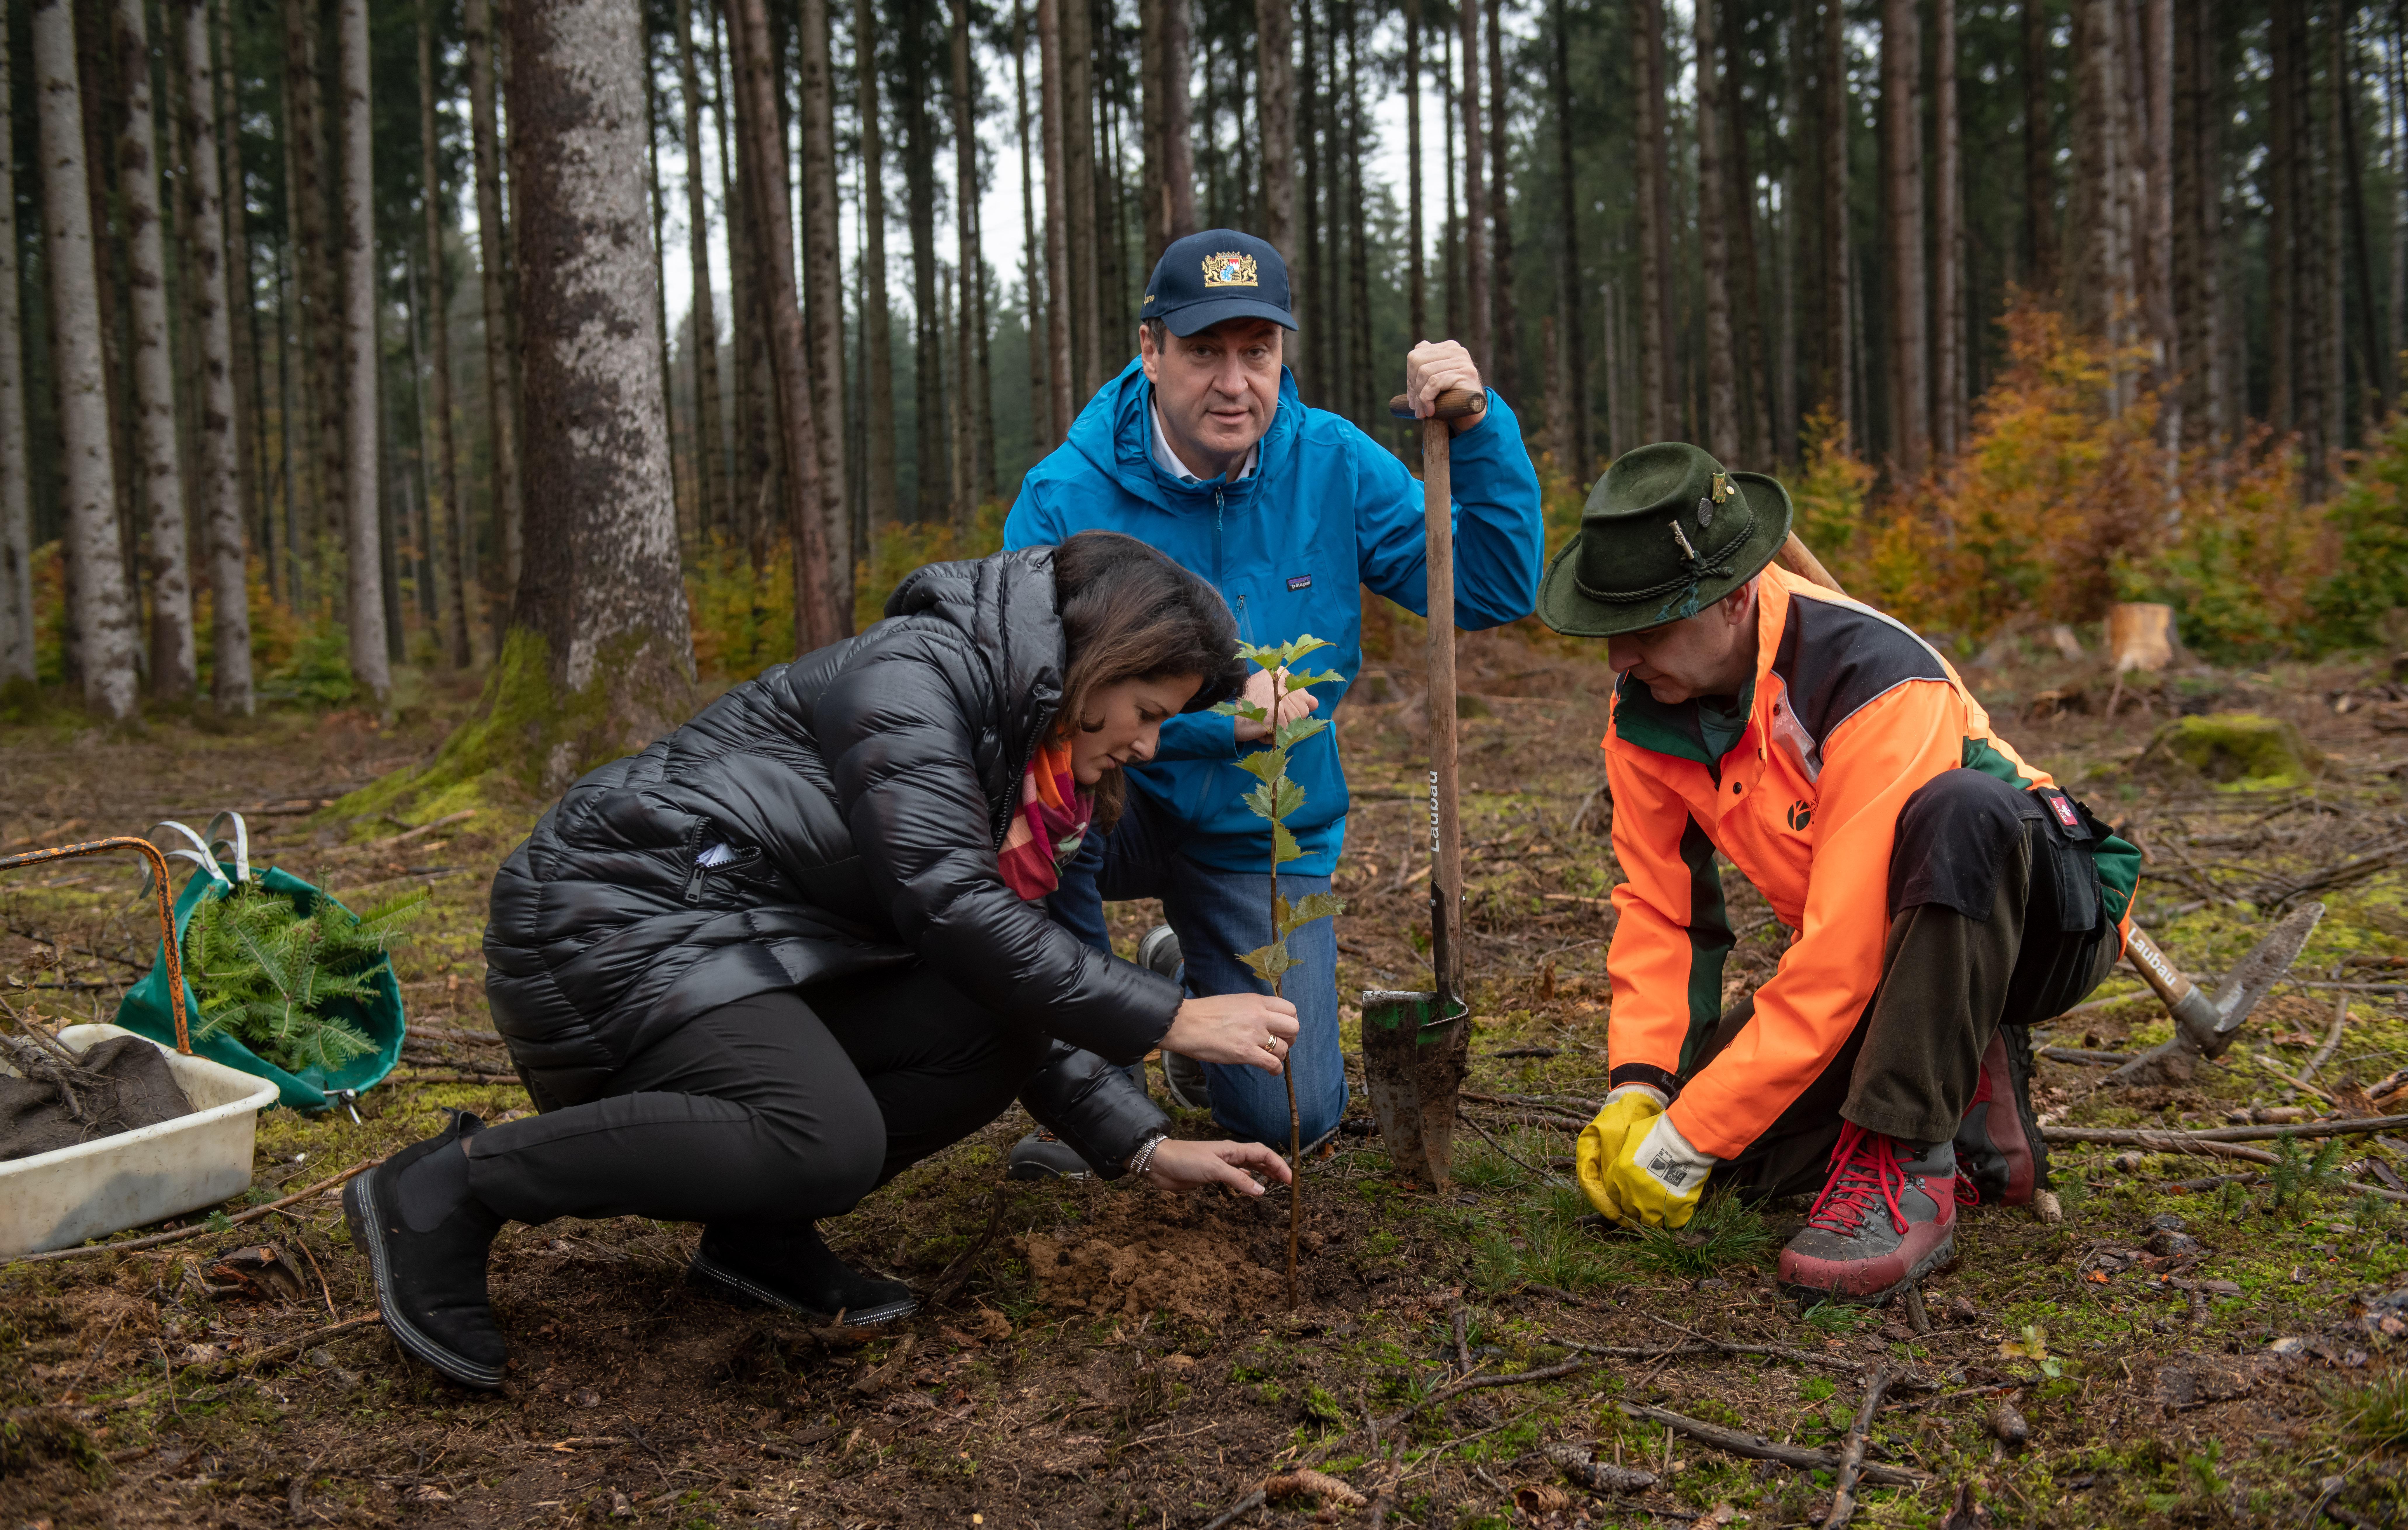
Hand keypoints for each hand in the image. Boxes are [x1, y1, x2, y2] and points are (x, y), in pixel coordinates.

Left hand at [1140, 1138, 1294, 1194]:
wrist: (1160, 1164)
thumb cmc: (1185, 1160)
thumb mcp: (1214, 1169)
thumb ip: (1237, 1180)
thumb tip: (1261, 1191)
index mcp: (1233, 1150)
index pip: (1263, 1153)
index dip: (1278, 1164)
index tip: (1290, 1178)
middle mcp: (1230, 1156)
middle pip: (1259, 1159)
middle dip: (1275, 1168)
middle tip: (1288, 1183)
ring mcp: (1222, 1165)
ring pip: (1249, 1168)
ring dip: (1264, 1174)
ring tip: (1276, 1183)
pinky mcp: (1213, 1175)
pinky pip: (1236, 1177)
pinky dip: (1248, 1181)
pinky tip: (1251, 1187)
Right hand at [1160, 992, 1299, 1072]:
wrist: (1184, 1023)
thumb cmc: (1204, 1013)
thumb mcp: (1234, 1002)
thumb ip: (1253, 1009)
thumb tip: (1264, 1020)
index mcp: (1256, 1001)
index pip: (1290, 1009)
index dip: (1289, 1021)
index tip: (1281, 1029)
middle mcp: (1259, 1016)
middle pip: (1293, 1027)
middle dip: (1290, 1038)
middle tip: (1279, 1044)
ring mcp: (1254, 1034)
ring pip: (1284, 1048)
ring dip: (1280, 1056)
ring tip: (1269, 1058)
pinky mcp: (1246, 1052)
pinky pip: (1273, 1063)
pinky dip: (1275, 1069)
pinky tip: (1269, 1070)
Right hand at [1232, 665, 1320, 743]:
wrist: (1227, 718)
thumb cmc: (1250, 707)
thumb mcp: (1273, 696)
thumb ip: (1296, 697)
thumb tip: (1316, 704)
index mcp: (1281, 672)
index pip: (1305, 698)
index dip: (1291, 709)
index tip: (1272, 707)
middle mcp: (1281, 681)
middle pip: (1303, 711)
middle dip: (1288, 720)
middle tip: (1266, 716)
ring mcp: (1279, 697)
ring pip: (1296, 723)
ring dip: (1280, 729)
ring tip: (1262, 722)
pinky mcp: (1275, 713)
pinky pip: (1286, 732)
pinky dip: (1273, 737)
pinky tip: (1260, 730)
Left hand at [1403, 340, 1484, 430]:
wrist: (1474, 413)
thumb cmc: (1452, 398)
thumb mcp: (1436, 380)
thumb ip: (1425, 366)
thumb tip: (1412, 357)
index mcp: (1447, 348)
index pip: (1416, 355)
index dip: (1409, 377)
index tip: (1412, 397)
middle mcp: (1456, 350)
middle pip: (1417, 360)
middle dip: (1412, 386)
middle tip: (1414, 406)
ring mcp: (1462, 360)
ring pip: (1424, 372)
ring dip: (1419, 397)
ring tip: (1421, 412)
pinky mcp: (1465, 373)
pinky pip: (1434, 382)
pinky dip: (1427, 399)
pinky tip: (1430, 411)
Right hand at [1575, 1089, 1664, 1212]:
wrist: (1641, 1098)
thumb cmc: (1625, 1112)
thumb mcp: (1614, 1132)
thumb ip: (1610, 1157)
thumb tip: (1612, 1187)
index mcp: (1587, 1151)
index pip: (1588, 1182)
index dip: (1600, 1201)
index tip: (1615, 1214)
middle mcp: (1594, 1159)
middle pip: (1599, 1190)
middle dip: (1613, 1207)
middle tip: (1629, 1221)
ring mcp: (1607, 1162)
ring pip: (1611, 1190)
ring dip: (1622, 1205)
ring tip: (1637, 1217)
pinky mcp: (1621, 1163)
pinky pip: (1623, 1184)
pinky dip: (1631, 1195)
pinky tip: (1644, 1204)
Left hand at [1585, 1113, 1715, 1229]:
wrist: (1684, 1141)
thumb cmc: (1657, 1133)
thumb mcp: (1633, 1135)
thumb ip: (1626, 1149)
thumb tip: (1626, 1150)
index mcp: (1618, 1177)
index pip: (1613, 1194)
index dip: (1622, 1191)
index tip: (1629, 1188)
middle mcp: (1631, 1196)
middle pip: (1629, 1209)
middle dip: (1635, 1203)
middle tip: (1647, 1195)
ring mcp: (1652, 1207)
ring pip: (1648, 1220)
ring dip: (1653, 1214)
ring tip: (1661, 1204)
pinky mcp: (1674, 1212)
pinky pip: (1670, 1223)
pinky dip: (1673, 1217)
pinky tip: (1676, 1207)